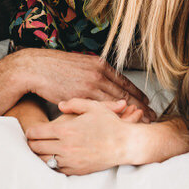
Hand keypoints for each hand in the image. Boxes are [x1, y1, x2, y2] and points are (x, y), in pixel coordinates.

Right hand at [7, 49, 153, 118]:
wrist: (35, 68)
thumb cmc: (54, 67)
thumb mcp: (79, 64)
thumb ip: (93, 71)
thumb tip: (103, 78)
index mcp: (98, 64)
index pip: (123, 81)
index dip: (136, 93)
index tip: (147, 102)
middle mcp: (98, 73)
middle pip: (124, 92)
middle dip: (139, 105)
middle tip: (152, 115)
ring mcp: (90, 84)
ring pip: (116, 102)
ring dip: (131, 113)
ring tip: (142, 122)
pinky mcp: (80, 96)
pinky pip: (100, 109)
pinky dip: (113, 117)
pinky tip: (119, 124)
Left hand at [25, 99, 142, 174]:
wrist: (124, 144)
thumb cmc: (110, 125)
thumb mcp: (92, 106)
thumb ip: (74, 103)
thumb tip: (60, 105)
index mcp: (66, 130)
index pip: (36, 133)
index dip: (30, 132)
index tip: (30, 131)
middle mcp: (65, 147)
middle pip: (36, 148)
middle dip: (31, 143)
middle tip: (32, 140)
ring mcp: (70, 161)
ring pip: (44, 160)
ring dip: (40, 155)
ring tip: (41, 149)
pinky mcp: (77, 170)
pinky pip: (57, 169)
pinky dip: (52, 163)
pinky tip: (54, 157)